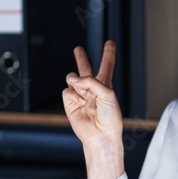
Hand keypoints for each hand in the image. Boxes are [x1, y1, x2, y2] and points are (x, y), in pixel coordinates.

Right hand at [62, 41, 124, 178]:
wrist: (101, 135)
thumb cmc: (110, 118)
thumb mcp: (108, 94)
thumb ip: (92, 81)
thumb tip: (74, 78)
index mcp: (105, 85)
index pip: (106, 66)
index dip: (108, 54)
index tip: (109, 43)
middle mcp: (92, 89)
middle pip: (85, 69)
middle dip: (81, 59)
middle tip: (78, 49)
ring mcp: (80, 96)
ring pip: (72, 78)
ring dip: (77, 82)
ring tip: (83, 92)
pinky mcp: (70, 103)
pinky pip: (67, 90)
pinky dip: (73, 95)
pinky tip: (80, 102)